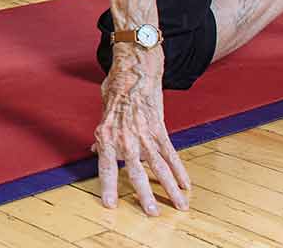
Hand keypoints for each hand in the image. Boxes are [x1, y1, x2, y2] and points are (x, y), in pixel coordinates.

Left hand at [94, 47, 189, 213]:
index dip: (108, 186)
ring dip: (170, 187)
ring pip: (159, 166)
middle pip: (136, 171)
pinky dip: (180, 169)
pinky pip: (171, 152)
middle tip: (152, 213)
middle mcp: (126, 137)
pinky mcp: (160, 128)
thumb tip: (96, 150)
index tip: (111, 205)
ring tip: (180, 205)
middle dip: (145, 194)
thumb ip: (101, 133)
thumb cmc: (116, 88)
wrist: (135, 70)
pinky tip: (187, 183)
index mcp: (107, 134)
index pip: (107, 166)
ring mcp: (145, 134)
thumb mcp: (102, 110)